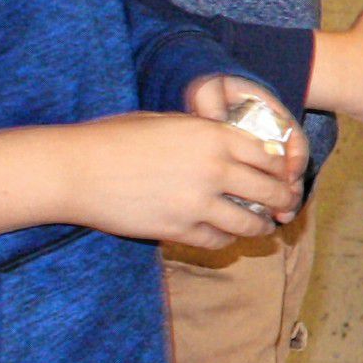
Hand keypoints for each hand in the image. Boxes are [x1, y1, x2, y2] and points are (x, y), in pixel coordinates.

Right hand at [68, 112, 302, 248]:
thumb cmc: (116, 139)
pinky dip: (226, 240)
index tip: (283, 178)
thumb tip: (236, 146)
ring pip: (250, 222)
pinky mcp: (178, 229)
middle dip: (283, 201)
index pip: (270, 157)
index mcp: (214, 136)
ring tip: (264, 228)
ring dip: (261, 227)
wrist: (75, 169)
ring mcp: (197, 201)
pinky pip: (217, 240)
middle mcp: (214, 168)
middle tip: (286, 208)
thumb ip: (206, 133)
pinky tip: (226, 236)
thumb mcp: (170, 122)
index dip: (281, 170)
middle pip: (270, 191)